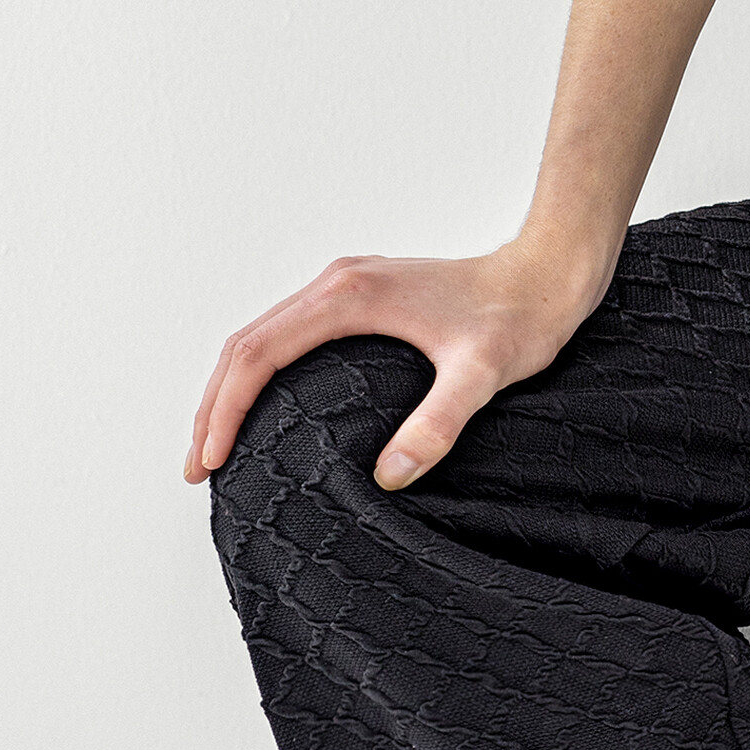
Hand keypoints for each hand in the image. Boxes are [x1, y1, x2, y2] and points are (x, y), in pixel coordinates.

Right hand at [183, 235, 609, 492]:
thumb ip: (439, 422)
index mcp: (350, 295)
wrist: (550, 273)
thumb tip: (389, 476)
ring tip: (216, 446)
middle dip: (213, 405)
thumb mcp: (484, 375)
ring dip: (232, 387)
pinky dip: (262, 371)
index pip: (258, 354)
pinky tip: (266, 410)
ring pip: (263, 336)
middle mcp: (338, 282)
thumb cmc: (521, 318)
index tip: (210, 460)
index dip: (224, 409)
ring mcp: (348, 285)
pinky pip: (290, 333)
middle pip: (246, 343)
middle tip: (199, 468)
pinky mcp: (363, 295)